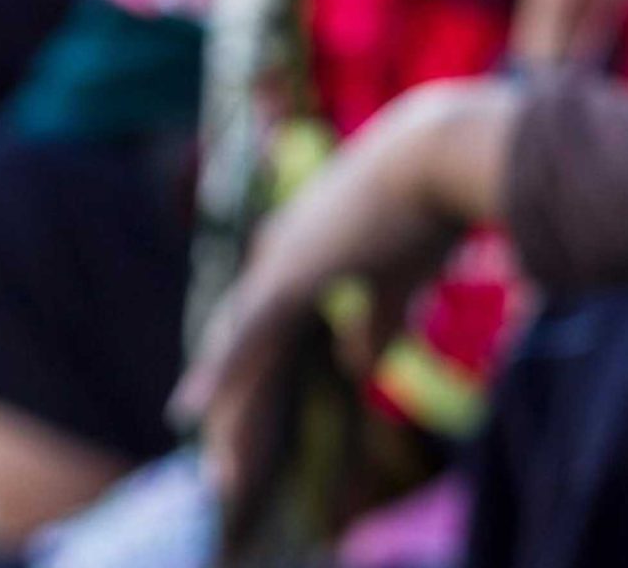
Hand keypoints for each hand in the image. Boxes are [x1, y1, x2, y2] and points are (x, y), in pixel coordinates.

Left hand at [170, 80, 519, 501]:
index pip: (266, 326)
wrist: (438, 156)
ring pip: (242, 352)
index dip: (251, 371)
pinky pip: (247, 342)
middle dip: (233, 406)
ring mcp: (278, 264)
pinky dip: (219, 379)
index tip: (246, 417)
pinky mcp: (288, 278)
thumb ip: (377, 324)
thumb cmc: (430, 207)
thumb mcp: (401, 279)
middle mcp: (278, 254)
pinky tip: (188, 415)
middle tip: (223, 465)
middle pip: (243, 344)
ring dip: (230, 413)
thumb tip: (358, 367)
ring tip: (221, 471)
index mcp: (303, 248)